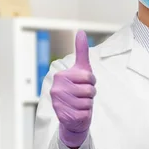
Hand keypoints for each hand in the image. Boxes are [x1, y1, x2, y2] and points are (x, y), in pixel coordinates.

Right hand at [50, 30, 95, 148]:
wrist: (72, 115)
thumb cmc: (78, 90)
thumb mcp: (81, 69)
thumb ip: (81, 51)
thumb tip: (81, 31)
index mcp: (60, 76)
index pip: (89, 77)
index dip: (91, 82)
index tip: (84, 83)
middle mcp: (56, 89)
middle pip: (89, 90)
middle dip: (90, 93)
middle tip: (82, 95)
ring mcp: (58, 104)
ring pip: (88, 102)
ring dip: (88, 104)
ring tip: (80, 104)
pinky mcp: (64, 116)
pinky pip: (86, 113)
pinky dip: (86, 114)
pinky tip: (78, 113)